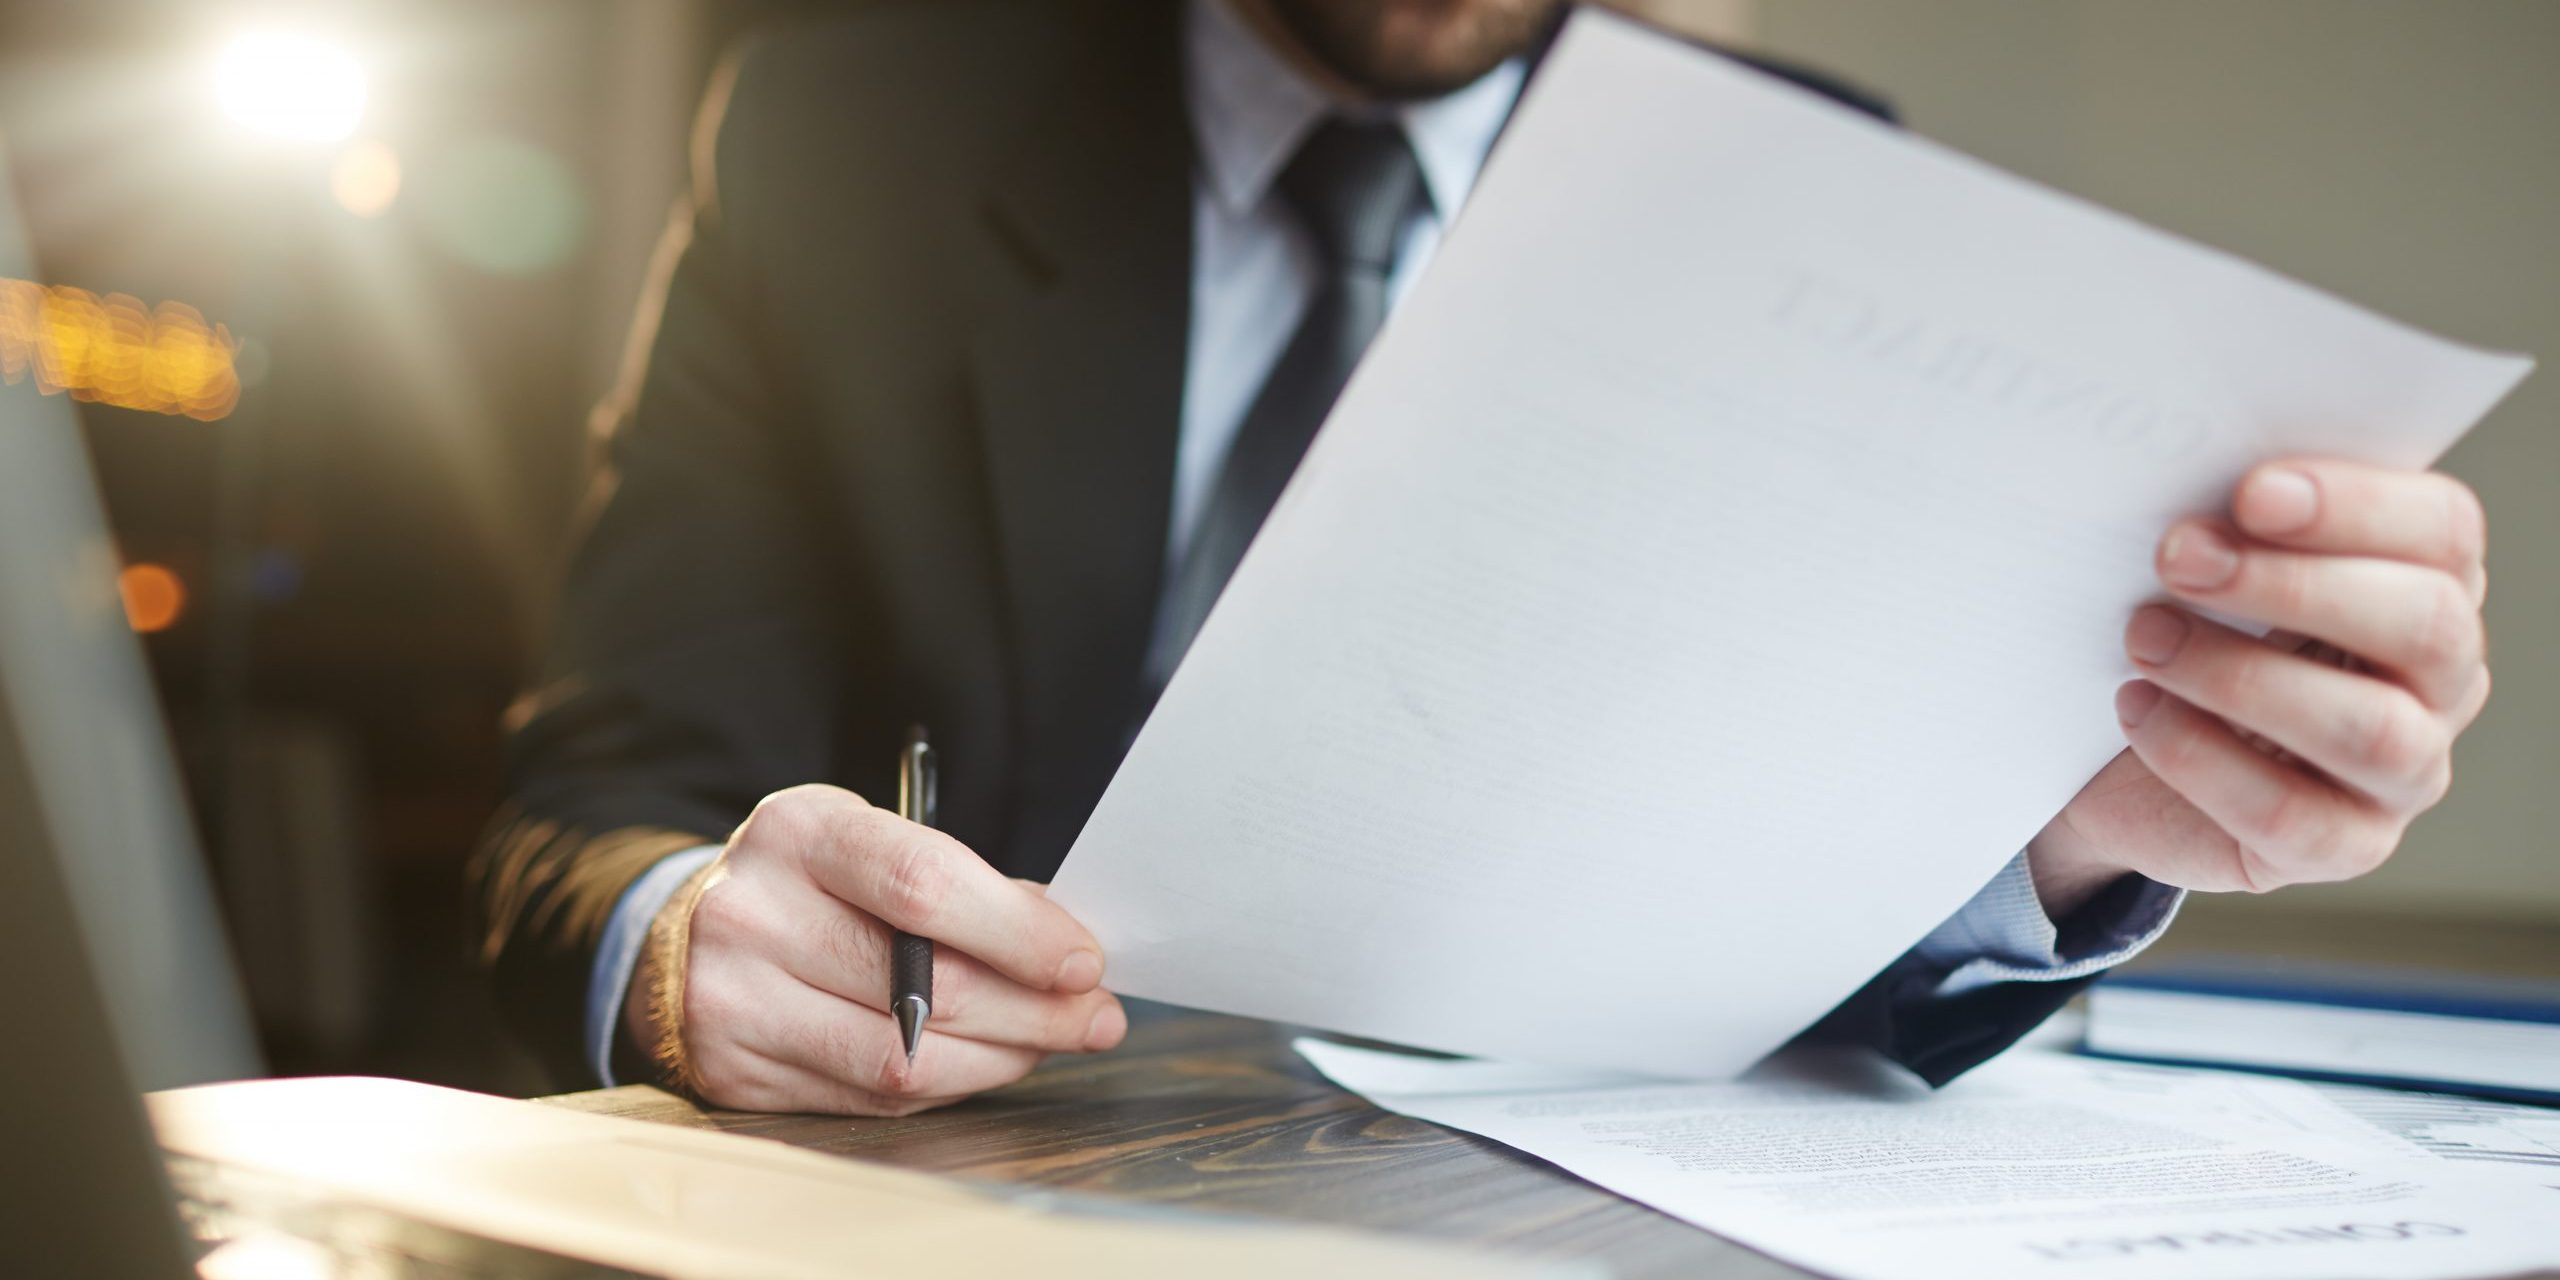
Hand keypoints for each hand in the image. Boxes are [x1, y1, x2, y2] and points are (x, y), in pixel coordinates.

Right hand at [625, 784, 1125, 1114]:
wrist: (679, 933)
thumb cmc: (809, 881)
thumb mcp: (870, 842)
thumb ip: (960, 887)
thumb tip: (1066, 947)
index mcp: (799, 833)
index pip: (921, 884)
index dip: (1016, 931)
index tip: (1083, 961)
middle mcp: (752, 915)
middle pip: (920, 984)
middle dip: (1031, 1009)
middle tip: (1094, 1018)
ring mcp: (734, 1002)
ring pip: (900, 1057)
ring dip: (999, 1058)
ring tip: (1047, 1043)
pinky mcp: (735, 1074)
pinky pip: (869, 1097)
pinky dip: (945, 1083)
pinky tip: (982, 1062)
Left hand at [2029, 458, 2490, 911]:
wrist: (2120, 759)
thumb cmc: (2184, 630)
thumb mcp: (2208, 567)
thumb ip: (2231, 522)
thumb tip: (2188, 481)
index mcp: (2429, 581)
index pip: (2443, 531)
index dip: (2356, 505)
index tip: (2250, 490)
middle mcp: (2441, 679)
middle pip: (2425, 624)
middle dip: (2294, 585)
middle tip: (2177, 556)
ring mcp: (2406, 772)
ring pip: (2371, 730)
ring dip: (2242, 676)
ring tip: (2144, 639)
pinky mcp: (2343, 846)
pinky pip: (2293, 815)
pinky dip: (2202, 759)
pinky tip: (2137, 712)